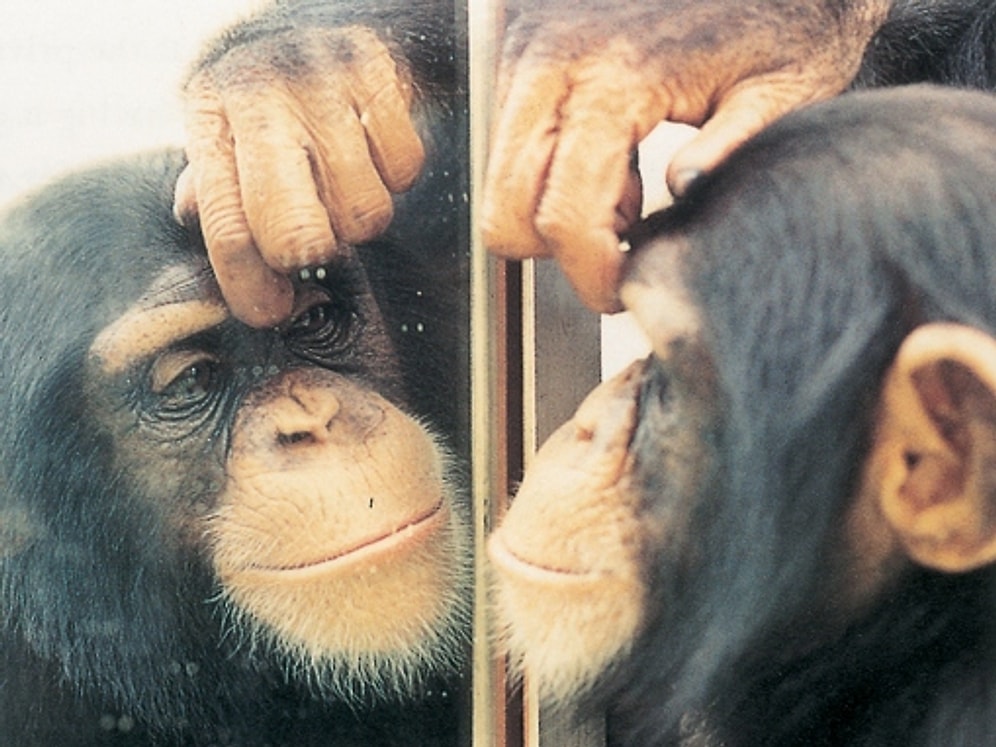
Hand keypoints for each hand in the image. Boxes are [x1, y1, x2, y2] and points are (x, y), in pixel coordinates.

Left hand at [176, 26, 424, 326]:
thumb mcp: (227, 134)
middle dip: (311, 254)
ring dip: (360, 216)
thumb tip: (198, 222)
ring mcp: (322, 84)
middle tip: (318, 244)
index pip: (226, 226)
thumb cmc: (273, 97)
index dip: (249, 285)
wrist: (328, 19)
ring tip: (344, 185)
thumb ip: (213, 186)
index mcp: (212, 117)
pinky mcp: (378, 75)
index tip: (270, 312)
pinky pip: (405, 170)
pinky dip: (397, 175)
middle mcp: (261, 96)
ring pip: (362, 212)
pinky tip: (374, 152)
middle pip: (293, 230)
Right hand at [481, 1, 889, 311]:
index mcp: (617, 76)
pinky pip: (506, 141)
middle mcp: (554, 60)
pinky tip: (608, 153)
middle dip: (555, 246)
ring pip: (497, 177)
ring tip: (624, 184)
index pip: (564, 214)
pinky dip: (545, 169)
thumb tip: (681, 195)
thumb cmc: (780, 12)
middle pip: (505, 205)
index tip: (619, 290)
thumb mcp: (784, 88)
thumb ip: (732, 147)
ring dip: (551, 205)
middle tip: (623, 235)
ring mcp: (528, 51)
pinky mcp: (522, 47)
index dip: (589, 272)